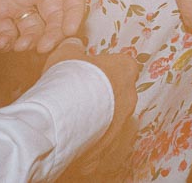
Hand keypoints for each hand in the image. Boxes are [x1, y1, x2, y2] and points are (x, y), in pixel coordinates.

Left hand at [0, 0, 87, 52]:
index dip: (76, 10)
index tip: (70, 29)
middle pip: (57, 17)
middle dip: (55, 34)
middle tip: (44, 47)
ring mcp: (17, 6)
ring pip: (35, 30)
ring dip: (32, 41)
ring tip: (20, 46)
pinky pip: (7, 35)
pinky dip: (6, 44)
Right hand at [45, 40, 138, 176]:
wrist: (61, 116)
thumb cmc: (68, 78)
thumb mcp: (66, 54)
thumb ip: (73, 48)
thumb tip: (74, 44)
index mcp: (125, 70)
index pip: (123, 66)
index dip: (105, 70)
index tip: (88, 74)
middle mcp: (130, 97)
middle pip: (119, 94)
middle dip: (102, 97)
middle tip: (77, 98)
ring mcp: (123, 123)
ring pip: (111, 120)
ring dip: (97, 120)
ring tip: (71, 121)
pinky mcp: (111, 147)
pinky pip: (101, 144)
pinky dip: (89, 143)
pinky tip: (71, 141)